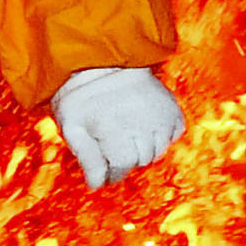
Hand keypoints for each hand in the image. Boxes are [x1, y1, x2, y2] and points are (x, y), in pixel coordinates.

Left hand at [50, 66, 183, 186]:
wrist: (105, 59)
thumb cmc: (82, 95)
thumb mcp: (72, 126)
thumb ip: (87, 158)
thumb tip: (97, 185)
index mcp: (116, 131)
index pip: (121, 168)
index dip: (111, 170)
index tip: (105, 165)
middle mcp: (143, 125)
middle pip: (141, 160)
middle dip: (127, 156)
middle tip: (114, 139)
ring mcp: (161, 116)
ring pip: (158, 150)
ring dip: (144, 146)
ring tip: (127, 129)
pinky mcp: (173, 108)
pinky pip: (174, 135)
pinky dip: (162, 135)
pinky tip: (144, 122)